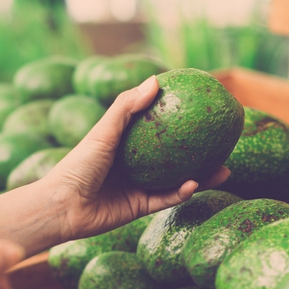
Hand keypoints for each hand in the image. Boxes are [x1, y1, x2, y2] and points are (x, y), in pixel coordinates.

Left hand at [44, 76, 229, 240]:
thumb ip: (126, 106)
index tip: (202, 107)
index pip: (157, 126)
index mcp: (125, 142)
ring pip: (177, 180)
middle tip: (223, 142)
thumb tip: (156, 80)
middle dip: (199, 150)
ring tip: (225, 168)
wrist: (63, 207)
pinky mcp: (139, 208)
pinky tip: (196, 184)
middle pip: (174, 155)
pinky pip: (166, 200)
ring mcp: (138, 186)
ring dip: (201, 176)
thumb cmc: (78, 164)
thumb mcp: (103, 131)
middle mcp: (134, 163)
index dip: (178, 117)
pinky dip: (182, 192)